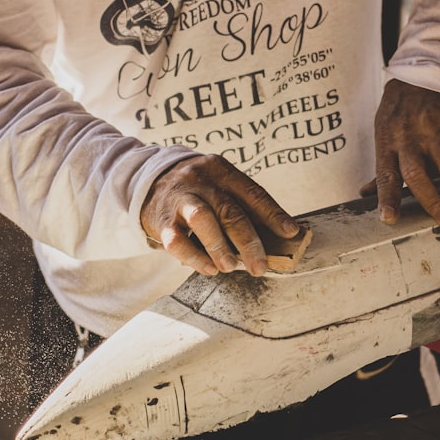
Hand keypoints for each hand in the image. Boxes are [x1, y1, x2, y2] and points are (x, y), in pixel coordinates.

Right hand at [141, 154, 299, 276]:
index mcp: (221, 171)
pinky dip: (195, 258)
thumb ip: (243, 205)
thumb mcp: (219, 185)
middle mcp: (201, 181)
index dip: (273, 213)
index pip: (252, 192)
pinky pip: (177, 241)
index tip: (290, 232)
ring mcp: (180, 199)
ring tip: (231, 267)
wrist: (148, 180)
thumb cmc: (197, 189)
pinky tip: (208, 269)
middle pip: (230, 211)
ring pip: (203, 220)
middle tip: (261, 266)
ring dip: (220, 247)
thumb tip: (279, 234)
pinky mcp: (162, 219)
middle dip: (249, 242)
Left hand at [368, 79, 439, 228]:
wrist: (421, 74)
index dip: (386, 197)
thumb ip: (382, 167)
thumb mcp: (385, 135)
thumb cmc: (399, 114)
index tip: (389, 218)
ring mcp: (434, 129)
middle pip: (418, 173)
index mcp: (388, 144)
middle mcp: (409, 138)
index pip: (385, 175)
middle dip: (434, 201)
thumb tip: (366, 194)